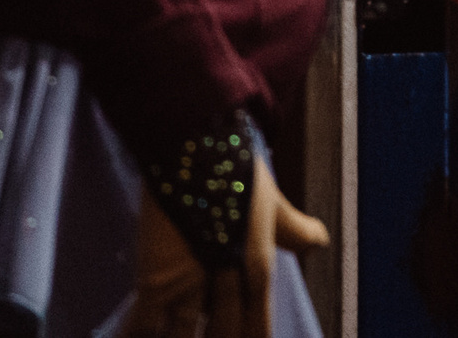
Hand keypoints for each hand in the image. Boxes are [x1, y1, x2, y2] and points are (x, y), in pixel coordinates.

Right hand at [126, 151, 329, 337]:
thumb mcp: (271, 201)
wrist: (195, 140)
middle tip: (207, 334)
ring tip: (172, 335)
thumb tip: (320, 241)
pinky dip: (138, 334)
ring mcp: (190, 283)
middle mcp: (228, 283)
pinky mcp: (155, 280)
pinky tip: (139, 335)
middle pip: (221, 337)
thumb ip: (293, 229)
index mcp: (258, 269)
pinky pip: (142, 327)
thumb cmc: (234, 165)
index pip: (257, 330)